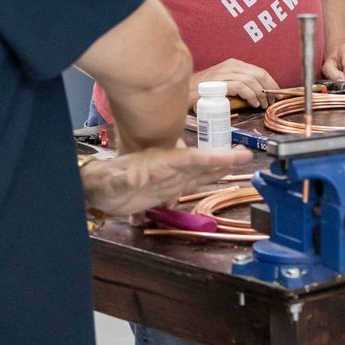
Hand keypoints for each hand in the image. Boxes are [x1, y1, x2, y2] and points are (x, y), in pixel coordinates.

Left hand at [82, 146, 252, 217]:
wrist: (98, 188)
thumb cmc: (103, 182)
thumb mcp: (112, 181)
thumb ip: (124, 179)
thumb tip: (136, 178)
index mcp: (158, 163)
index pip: (188, 159)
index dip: (209, 159)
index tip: (228, 157)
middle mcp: (169, 168)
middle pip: (200, 162)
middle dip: (222, 159)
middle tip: (245, 156)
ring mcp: (170, 177)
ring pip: (200, 171)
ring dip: (219, 168)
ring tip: (241, 162)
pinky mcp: (169, 187)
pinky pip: (192, 182)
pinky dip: (208, 179)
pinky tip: (221, 177)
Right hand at [192, 60, 278, 109]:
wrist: (182, 91)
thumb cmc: (204, 91)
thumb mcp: (225, 84)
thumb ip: (239, 85)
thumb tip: (259, 94)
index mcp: (233, 64)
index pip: (259, 71)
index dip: (271, 83)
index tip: (277, 95)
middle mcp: (230, 66)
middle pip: (259, 74)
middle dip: (270, 89)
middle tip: (272, 102)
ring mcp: (224, 73)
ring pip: (252, 80)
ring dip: (261, 94)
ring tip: (263, 105)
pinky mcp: (219, 83)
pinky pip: (241, 86)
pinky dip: (251, 95)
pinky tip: (253, 103)